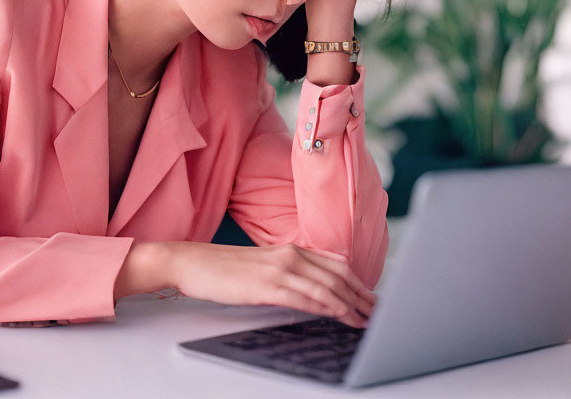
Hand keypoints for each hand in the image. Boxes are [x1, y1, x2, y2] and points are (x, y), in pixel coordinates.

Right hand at [168, 242, 376, 327]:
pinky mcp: (267, 286)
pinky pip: (304, 298)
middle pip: (337, 276)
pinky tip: (338, 316)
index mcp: (290, 249)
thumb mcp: (264, 265)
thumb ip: (289, 272)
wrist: (193, 263)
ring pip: (325, 288)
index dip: (358, 282)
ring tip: (364, 320)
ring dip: (349, 306)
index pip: (335, 264)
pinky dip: (326, 308)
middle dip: (361, 296)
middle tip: (377, 312)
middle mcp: (290, 255)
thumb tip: (311, 291)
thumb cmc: (224, 268)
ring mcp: (279, 270)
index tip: (371, 297)